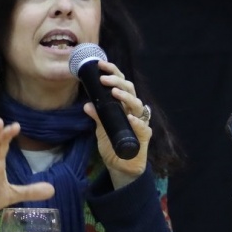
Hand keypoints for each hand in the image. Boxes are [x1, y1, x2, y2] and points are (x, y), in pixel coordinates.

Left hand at [82, 60, 151, 187]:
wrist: (120, 166)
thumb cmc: (112, 145)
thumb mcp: (100, 129)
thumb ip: (97, 117)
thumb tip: (87, 105)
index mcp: (123, 105)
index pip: (120, 84)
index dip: (113, 73)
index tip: (100, 65)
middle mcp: (133, 110)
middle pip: (130, 89)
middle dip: (117, 81)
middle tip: (104, 79)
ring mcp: (140, 122)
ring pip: (138, 104)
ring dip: (126, 97)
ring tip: (114, 93)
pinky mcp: (144, 136)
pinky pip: (143, 126)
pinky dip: (136, 121)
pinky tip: (130, 117)